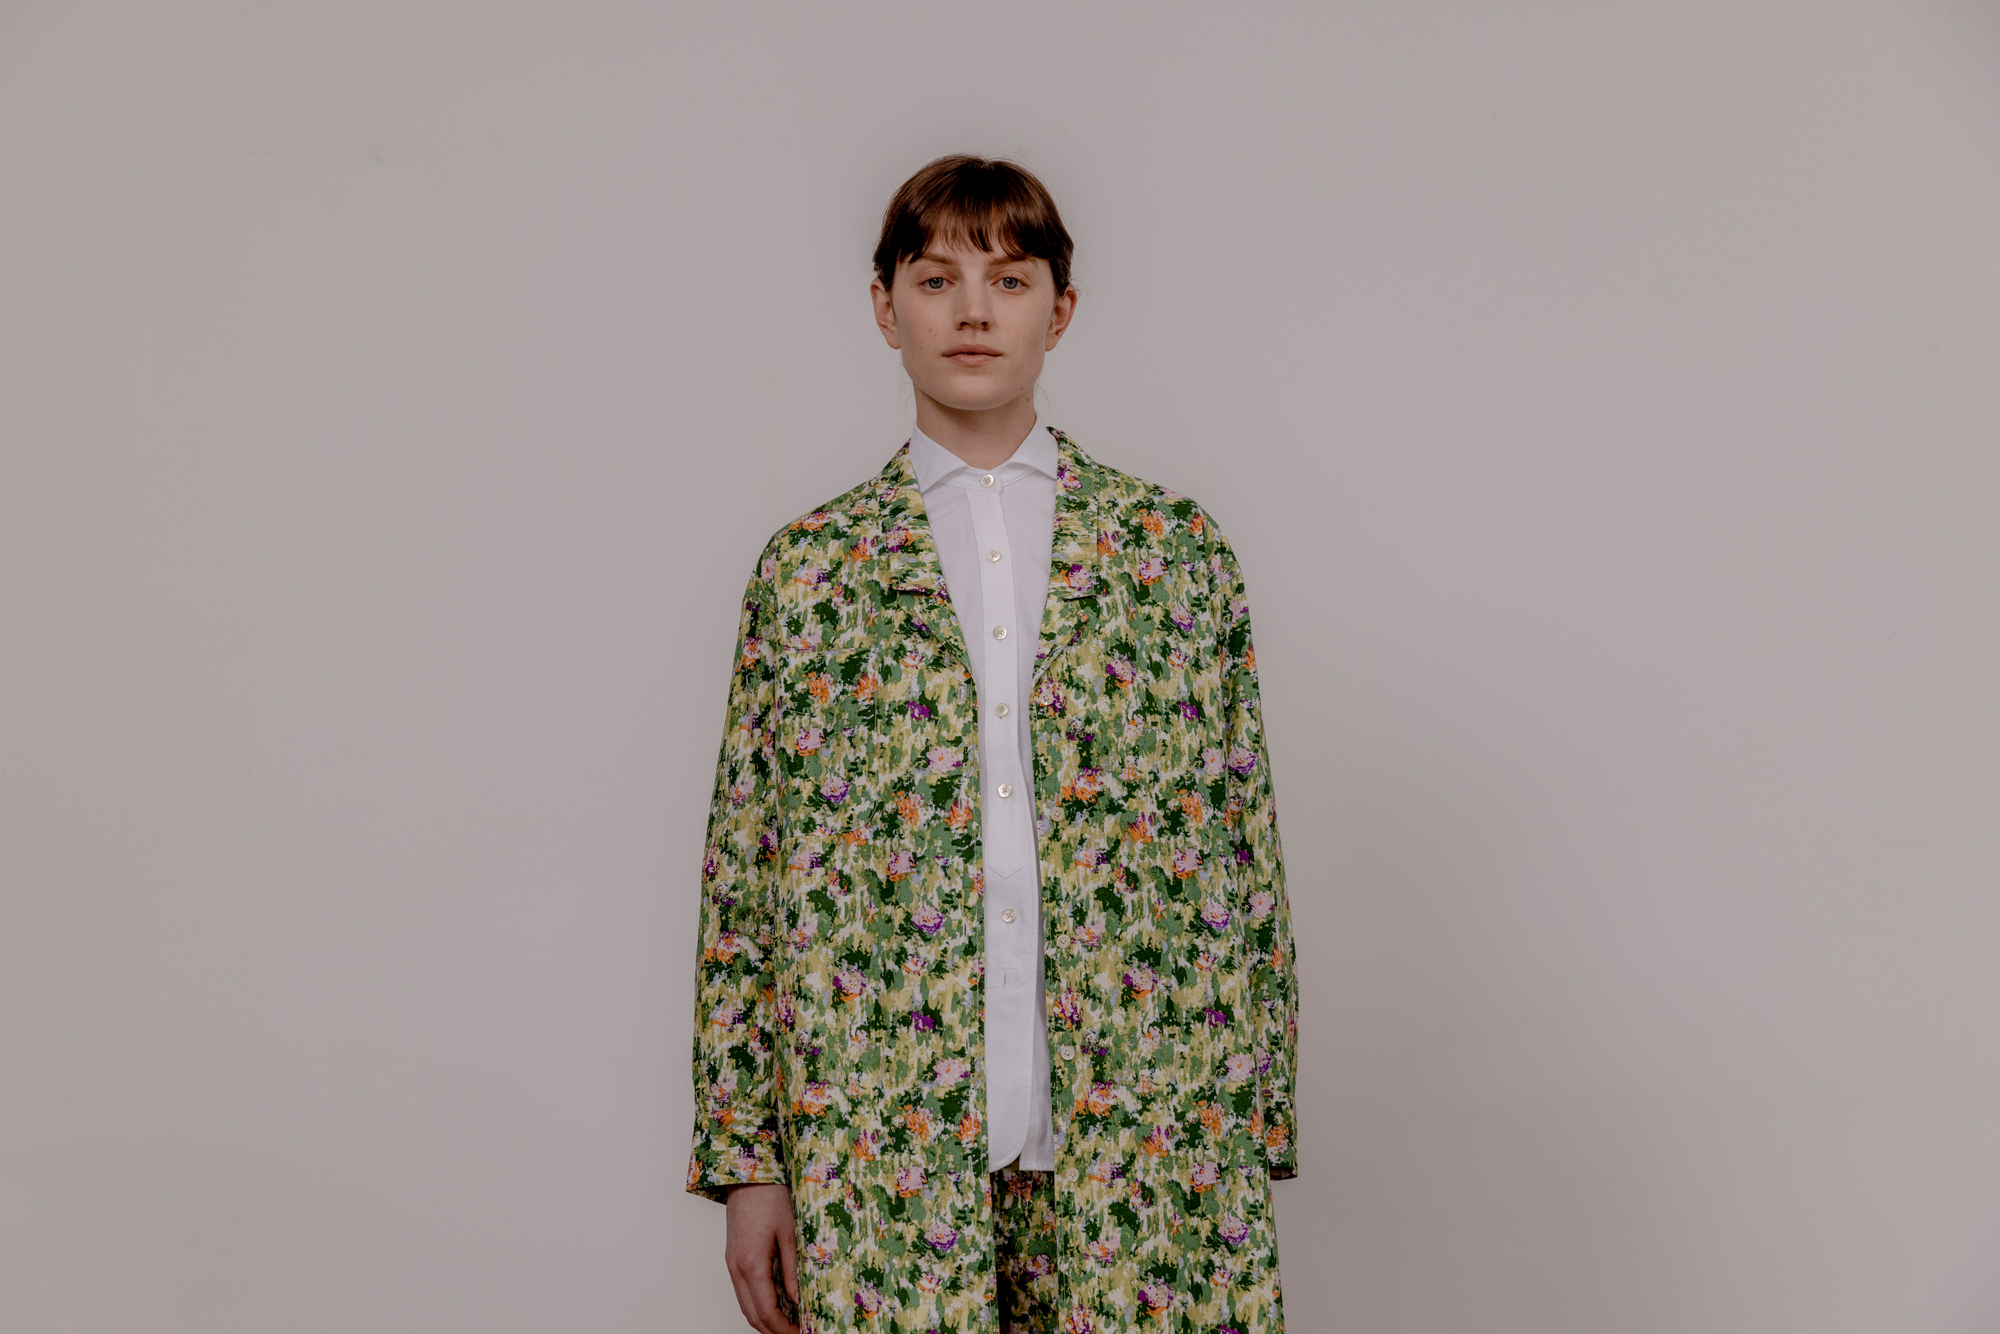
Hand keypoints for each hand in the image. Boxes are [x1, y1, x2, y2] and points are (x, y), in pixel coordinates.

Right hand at [724, 1183, 799, 1333]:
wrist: (748, 1175)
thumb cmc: (771, 1197)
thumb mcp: (791, 1233)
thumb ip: (793, 1269)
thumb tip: (798, 1300)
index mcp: (751, 1264)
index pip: (766, 1311)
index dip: (784, 1328)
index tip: (802, 1331)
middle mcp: (736, 1268)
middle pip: (752, 1315)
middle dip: (774, 1330)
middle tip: (798, 1331)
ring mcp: (731, 1264)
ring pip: (745, 1305)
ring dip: (765, 1319)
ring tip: (790, 1322)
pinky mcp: (733, 1258)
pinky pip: (743, 1291)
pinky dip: (759, 1304)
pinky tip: (778, 1303)